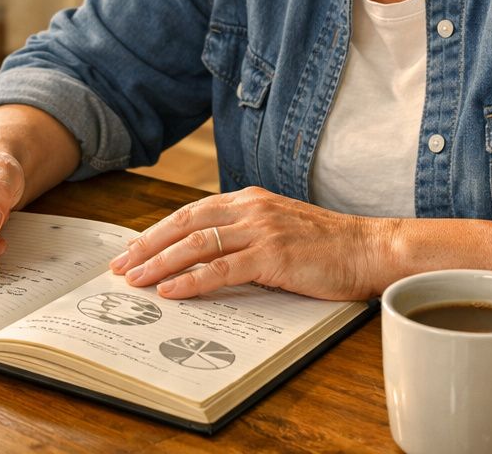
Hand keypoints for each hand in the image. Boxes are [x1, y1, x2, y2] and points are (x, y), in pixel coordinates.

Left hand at [107, 187, 394, 299]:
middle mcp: (250, 208)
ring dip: (160, 262)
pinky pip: (221, 268)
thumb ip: (246, 235)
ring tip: (135, 279)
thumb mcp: (280, 230)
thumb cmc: (329, 246)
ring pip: (196, 243)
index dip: (158, 231)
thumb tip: (208, 258)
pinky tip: (171, 291)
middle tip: (120, 266)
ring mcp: (261, 229)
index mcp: (250, 200)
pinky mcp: (272, 255)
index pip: (191, 212)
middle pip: (184, 222)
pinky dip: (191, 279)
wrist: (371, 249)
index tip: (134, 250)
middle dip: (147, 245)